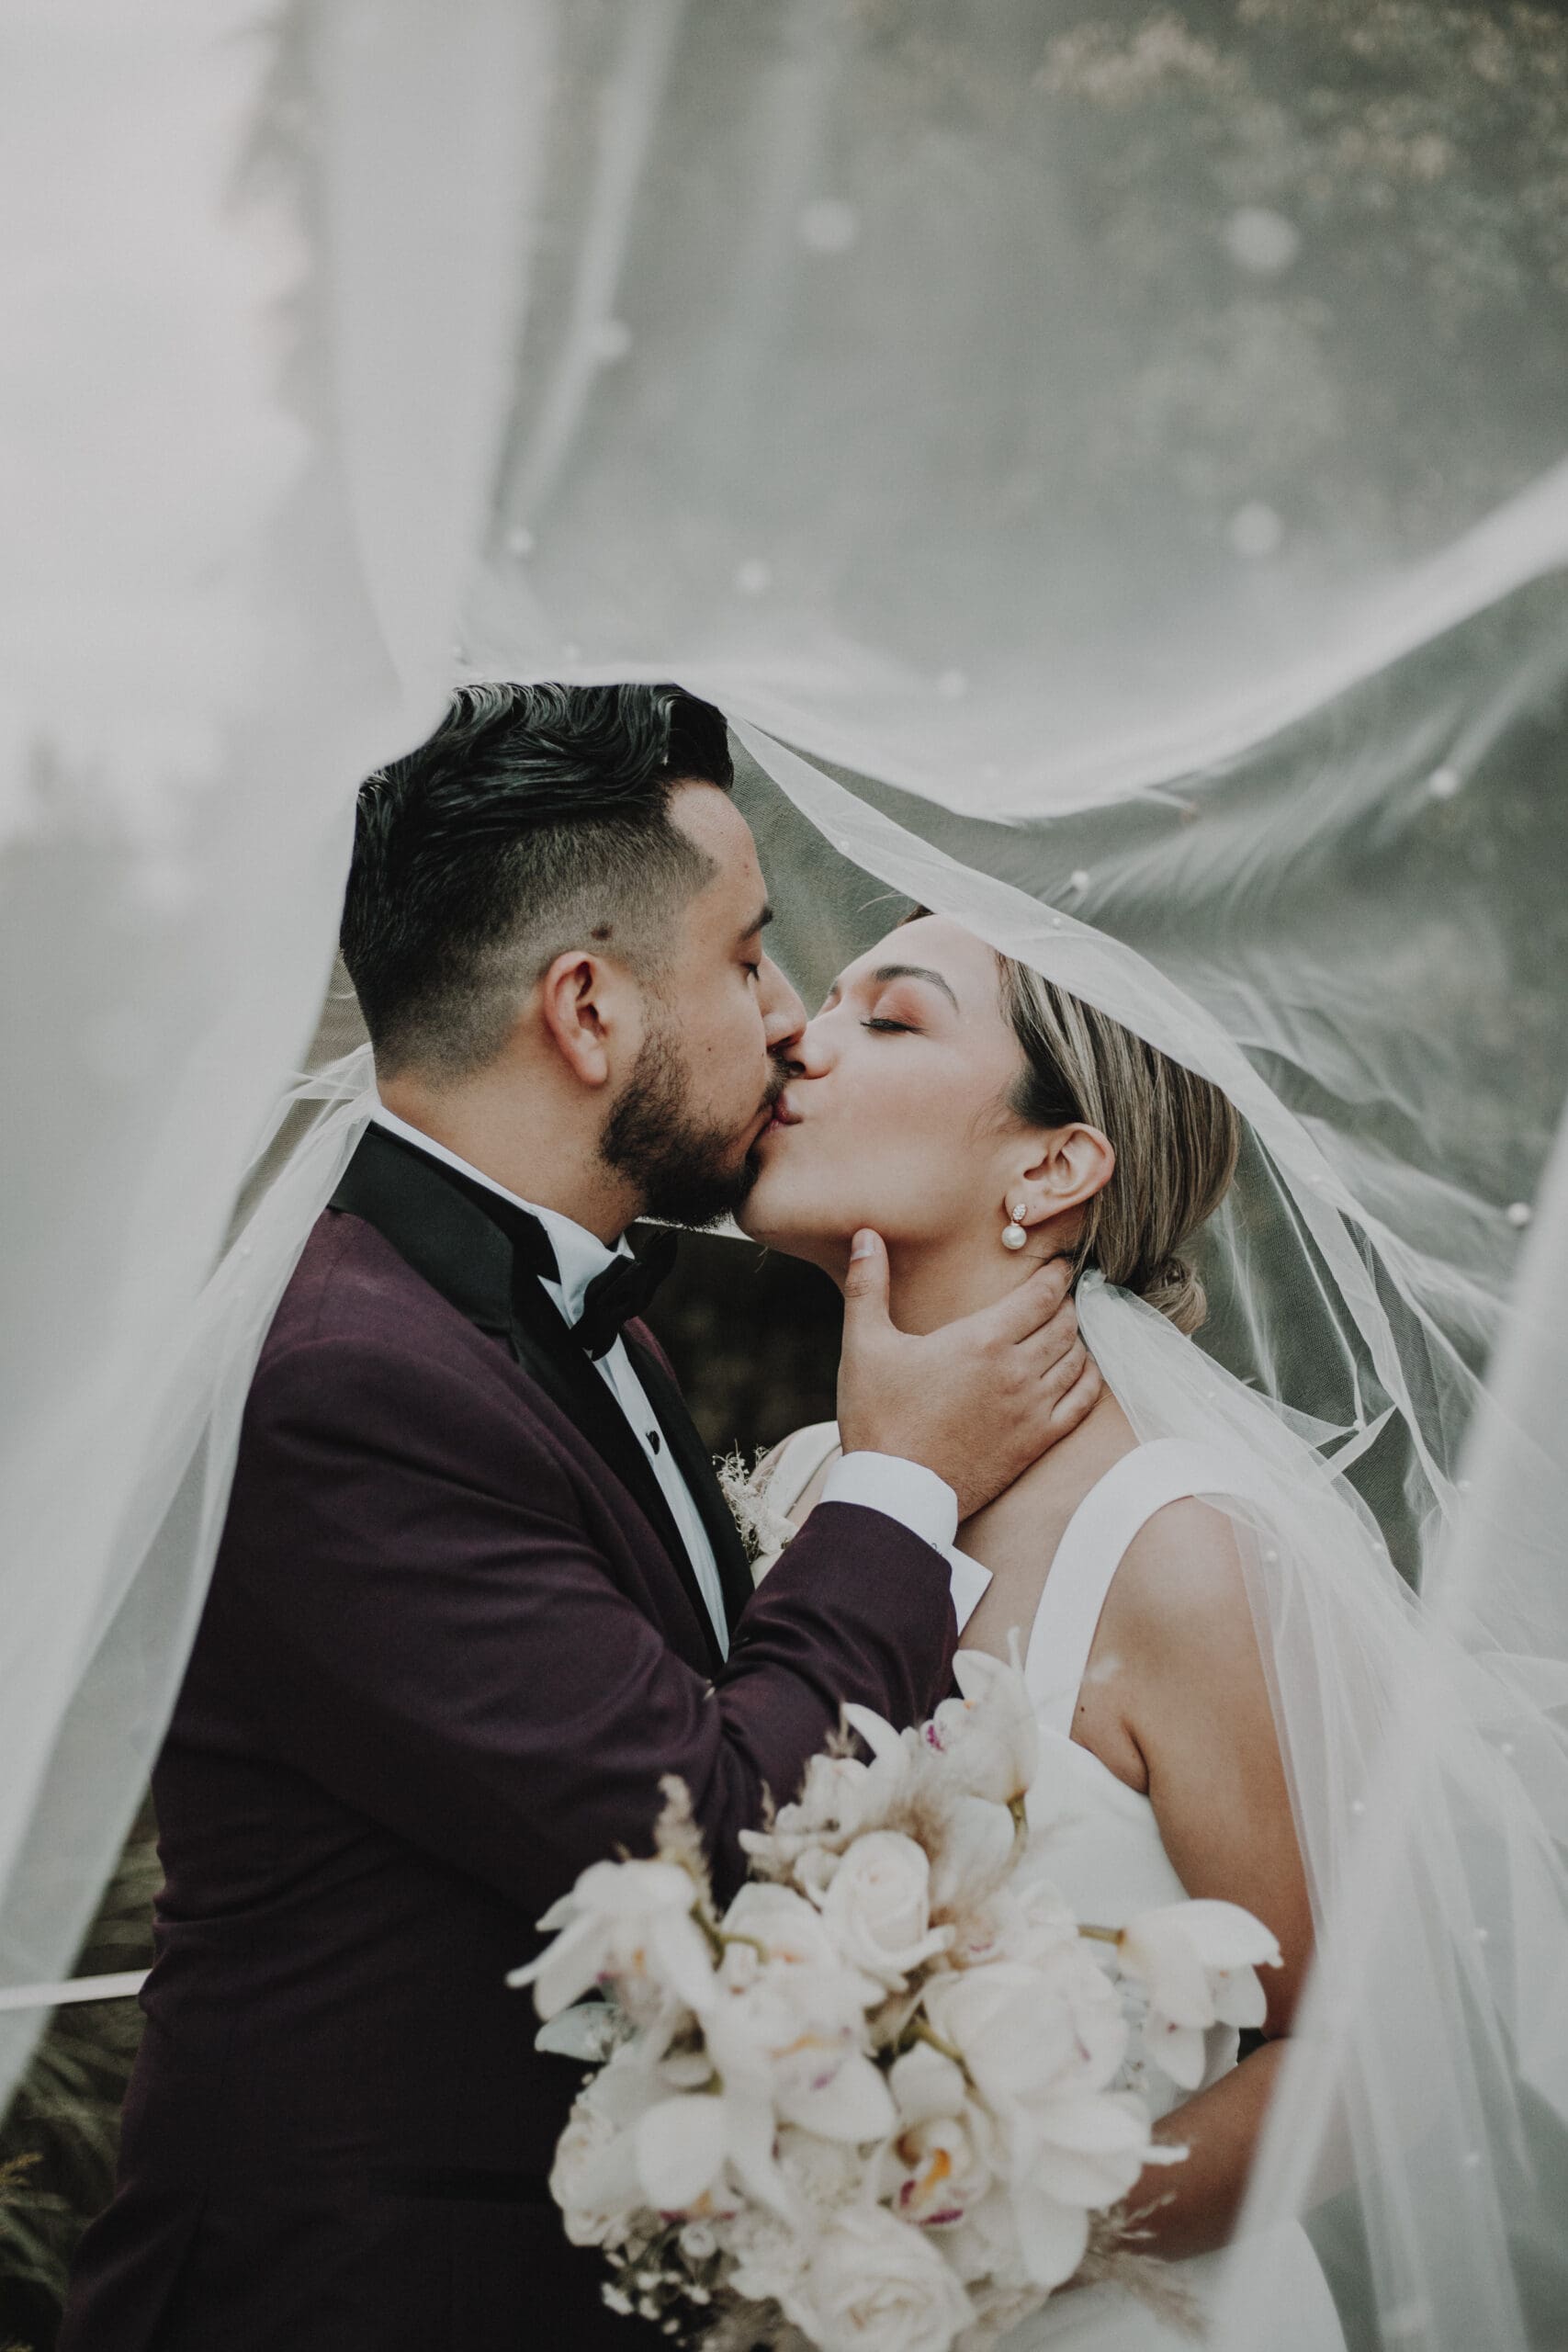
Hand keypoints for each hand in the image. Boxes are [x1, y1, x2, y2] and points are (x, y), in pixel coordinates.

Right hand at [836, 1232, 1101, 1519]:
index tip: (1061, 1264)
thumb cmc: (878, 1417)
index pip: (1041, 1295)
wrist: (896, 1491)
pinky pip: (1082, 1402)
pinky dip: (1089, 1379)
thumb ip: (869, 1286)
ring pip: (1077, 1359)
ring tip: (1070, 1327)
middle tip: (1063, 1294)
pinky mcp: (1036, 1442)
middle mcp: (1016, 1370)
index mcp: (982, 1340)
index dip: (1057, 1275)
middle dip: (1067, 1303)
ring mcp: (1032, 1409)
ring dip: (1078, 1338)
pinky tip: (1083, 1371)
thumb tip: (866, 1235)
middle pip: (1065, 1324)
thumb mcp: (864, 1346)